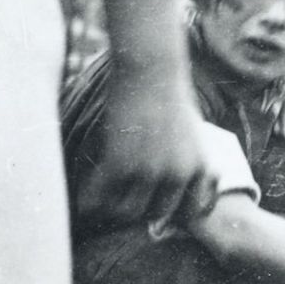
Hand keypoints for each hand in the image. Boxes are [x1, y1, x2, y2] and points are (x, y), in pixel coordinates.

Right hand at [78, 67, 217, 231]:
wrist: (151, 68)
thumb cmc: (170, 95)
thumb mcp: (194, 133)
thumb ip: (190, 162)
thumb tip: (176, 187)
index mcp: (200, 168)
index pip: (193, 212)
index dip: (177, 214)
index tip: (160, 209)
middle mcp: (178, 174)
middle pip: (156, 215)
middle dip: (139, 212)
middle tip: (122, 205)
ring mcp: (149, 171)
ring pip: (127, 211)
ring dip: (113, 210)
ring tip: (102, 203)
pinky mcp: (120, 163)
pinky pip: (101, 196)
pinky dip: (90, 200)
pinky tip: (84, 199)